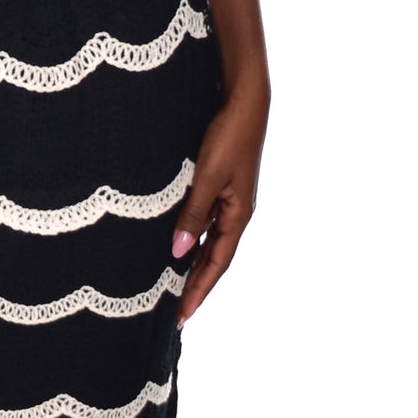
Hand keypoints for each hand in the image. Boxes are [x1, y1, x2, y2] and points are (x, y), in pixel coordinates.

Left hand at [170, 87, 265, 324]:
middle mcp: (236, 212)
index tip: (182, 316)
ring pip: (210, 241)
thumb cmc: (228, 136)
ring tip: (174, 287)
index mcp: (238, 215)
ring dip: (194, 265)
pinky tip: (179, 243)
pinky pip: (207, 222)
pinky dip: (193, 239)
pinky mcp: (221, 185)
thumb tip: (178, 253)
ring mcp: (230, 199)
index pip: (216, 263)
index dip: (199, 290)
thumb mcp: (207, 177)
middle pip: (214, 258)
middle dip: (196, 285)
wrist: (244, 101)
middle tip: (176, 312)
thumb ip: (193, 214)